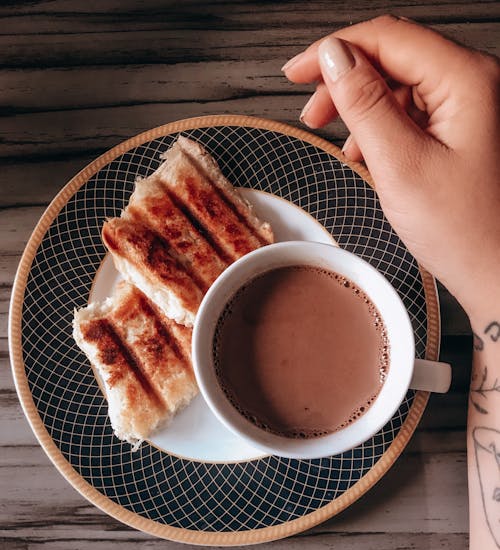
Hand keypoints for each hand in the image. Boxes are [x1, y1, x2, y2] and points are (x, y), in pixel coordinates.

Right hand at [282, 15, 499, 320]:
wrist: (497, 274)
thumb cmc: (467, 232)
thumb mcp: (401, 166)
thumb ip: (364, 105)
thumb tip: (333, 58)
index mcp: (466, 81)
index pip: (388, 37)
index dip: (334, 50)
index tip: (298, 72)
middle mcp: (474, 84)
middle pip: (394, 58)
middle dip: (346, 81)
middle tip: (312, 113)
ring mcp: (470, 108)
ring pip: (400, 86)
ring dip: (362, 107)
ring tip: (340, 141)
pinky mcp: (462, 130)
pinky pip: (413, 113)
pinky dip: (382, 127)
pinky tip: (367, 152)